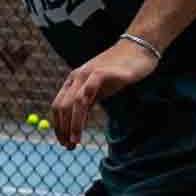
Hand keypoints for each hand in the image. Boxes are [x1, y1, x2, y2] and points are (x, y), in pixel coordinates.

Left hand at [44, 33, 156, 147]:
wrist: (137, 49)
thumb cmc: (118, 71)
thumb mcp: (99, 89)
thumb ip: (87, 102)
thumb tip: (76, 123)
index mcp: (73, 81)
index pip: (58, 106)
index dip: (58, 126)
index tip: (64, 142)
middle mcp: (77, 77)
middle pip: (61, 107)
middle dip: (62, 129)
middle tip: (68, 147)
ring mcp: (88, 74)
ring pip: (72, 103)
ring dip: (71, 125)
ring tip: (74, 142)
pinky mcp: (101, 73)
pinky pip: (87, 94)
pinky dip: (81, 114)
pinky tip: (83, 127)